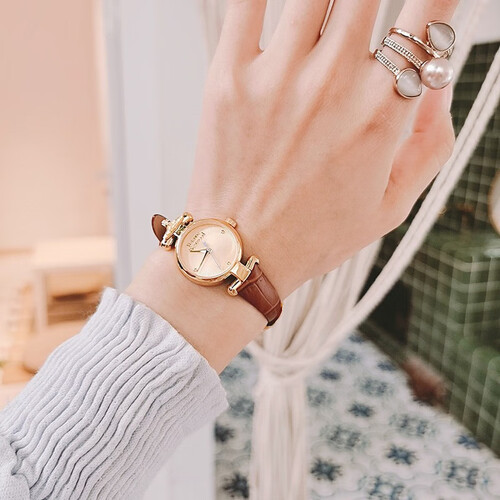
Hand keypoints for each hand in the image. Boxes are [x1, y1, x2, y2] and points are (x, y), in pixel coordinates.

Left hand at [187, 0, 457, 298]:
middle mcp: (334, 84)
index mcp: (381, 114)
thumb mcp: (392, 206)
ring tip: (328, 15)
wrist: (241, 254)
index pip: (429, 18)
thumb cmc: (313, 236)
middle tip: (363, 16)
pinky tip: (277, 6)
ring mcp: (277, 77)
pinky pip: (245, 0)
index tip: (427, 7)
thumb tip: (438, 78)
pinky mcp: (228, 78)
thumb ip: (432, 140)